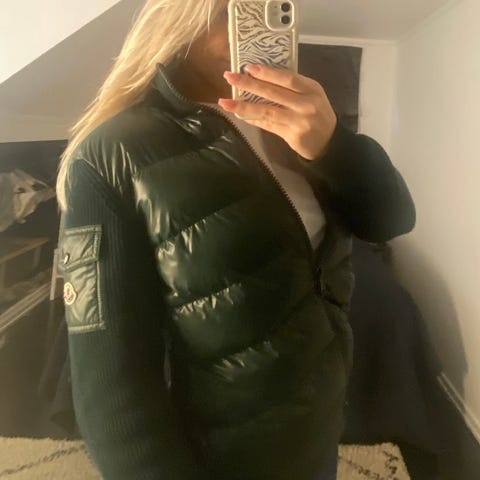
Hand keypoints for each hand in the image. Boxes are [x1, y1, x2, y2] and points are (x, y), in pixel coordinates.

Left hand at [218, 63, 336, 160]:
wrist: (328, 142)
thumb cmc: (316, 114)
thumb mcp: (311, 96)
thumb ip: (291, 88)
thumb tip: (259, 78)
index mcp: (311, 88)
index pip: (287, 78)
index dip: (266, 72)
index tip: (247, 67)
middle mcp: (306, 104)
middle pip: (273, 93)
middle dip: (249, 84)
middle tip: (230, 77)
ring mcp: (299, 121)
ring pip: (267, 111)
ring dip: (244, 107)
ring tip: (225, 102)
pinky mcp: (292, 135)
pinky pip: (268, 125)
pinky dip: (253, 120)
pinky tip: (240, 115)